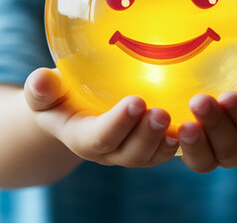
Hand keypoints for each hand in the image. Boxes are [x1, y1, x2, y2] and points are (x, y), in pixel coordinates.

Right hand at [24, 68, 179, 167]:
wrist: (70, 111)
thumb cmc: (57, 96)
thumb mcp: (43, 92)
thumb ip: (41, 88)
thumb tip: (41, 80)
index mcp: (81, 137)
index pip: (98, 137)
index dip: (118, 124)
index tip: (136, 102)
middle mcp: (108, 151)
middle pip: (129, 153)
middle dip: (146, 136)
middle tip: (161, 112)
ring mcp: (130, 151)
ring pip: (150, 156)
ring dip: (165, 141)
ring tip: (180, 121)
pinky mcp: (150, 146)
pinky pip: (166, 151)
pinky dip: (182, 142)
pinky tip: (195, 126)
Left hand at [178, 59, 236, 171]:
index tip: (229, 95)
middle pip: (230, 147)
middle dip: (214, 125)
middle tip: (199, 101)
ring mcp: (218, 154)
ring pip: (206, 159)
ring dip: (193, 144)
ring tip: (182, 126)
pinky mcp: (196, 151)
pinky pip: (184, 156)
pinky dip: (171, 147)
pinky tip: (160, 128)